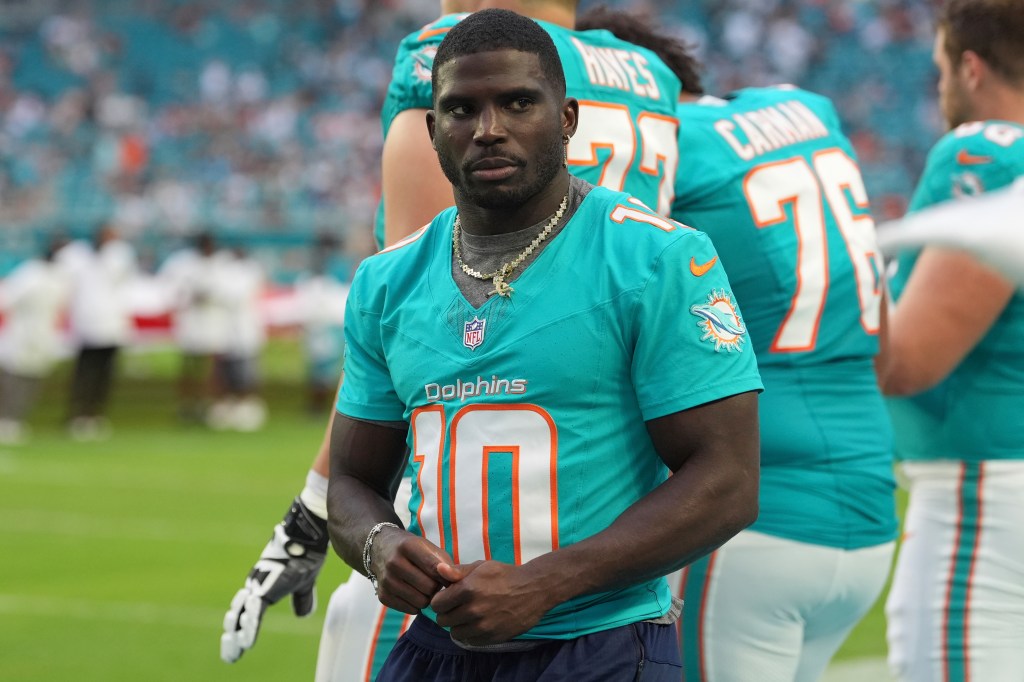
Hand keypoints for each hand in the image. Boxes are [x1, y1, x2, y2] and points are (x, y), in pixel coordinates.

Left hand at [220, 497, 327, 662]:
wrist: (306, 536)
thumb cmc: (306, 554)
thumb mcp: (305, 582)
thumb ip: (301, 598)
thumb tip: (302, 615)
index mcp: (263, 586)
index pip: (246, 611)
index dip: (241, 628)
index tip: (236, 644)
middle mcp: (255, 586)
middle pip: (238, 616)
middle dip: (233, 637)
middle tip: (229, 657)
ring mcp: (258, 586)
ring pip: (242, 616)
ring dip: (238, 636)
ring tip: (233, 653)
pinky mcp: (266, 587)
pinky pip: (254, 612)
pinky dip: (250, 627)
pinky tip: (246, 641)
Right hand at [368, 526, 453, 614]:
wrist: (382, 549)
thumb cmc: (413, 550)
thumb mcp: (429, 548)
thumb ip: (445, 563)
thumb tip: (457, 582)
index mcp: (408, 546)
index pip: (435, 568)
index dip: (446, 576)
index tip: (449, 578)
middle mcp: (394, 563)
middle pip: (429, 587)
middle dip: (436, 588)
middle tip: (435, 583)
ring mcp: (386, 581)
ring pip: (421, 601)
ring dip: (428, 598)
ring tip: (425, 588)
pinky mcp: (383, 596)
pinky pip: (411, 610)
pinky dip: (417, 605)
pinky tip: (415, 594)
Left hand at [430, 560, 555, 645]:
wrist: (533, 590)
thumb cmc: (505, 575)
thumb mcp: (481, 566)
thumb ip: (458, 571)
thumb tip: (438, 569)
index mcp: (467, 589)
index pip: (437, 604)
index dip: (441, 600)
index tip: (448, 597)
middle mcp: (473, 610)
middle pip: (443, 621)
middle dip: (447, 613)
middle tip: (458, 606)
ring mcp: (483, 627)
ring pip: (455, 633)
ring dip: (458, 625)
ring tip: (469, 615)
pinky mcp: (492, 638)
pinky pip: (470, 641)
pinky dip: (471, 634)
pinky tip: (479, 623)